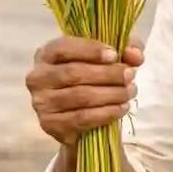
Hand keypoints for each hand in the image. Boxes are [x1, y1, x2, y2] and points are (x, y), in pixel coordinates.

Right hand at [26, 36, 144, 146]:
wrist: (80, 119)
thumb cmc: (92, 80)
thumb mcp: (109, 59)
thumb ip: (125, 49)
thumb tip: (135, 54)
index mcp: (46, 54)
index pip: (64, 47)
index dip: (90, 50)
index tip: (114, 55)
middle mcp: (37, 77)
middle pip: (74, 73)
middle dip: (107, 74)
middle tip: (130, 75)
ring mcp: (41, 103)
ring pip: (80, 96)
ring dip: (111, 94)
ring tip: (130, 92)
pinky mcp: (49, 124)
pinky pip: (82, 118)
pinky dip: (106, 113)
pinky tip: (121, 108)